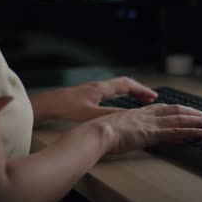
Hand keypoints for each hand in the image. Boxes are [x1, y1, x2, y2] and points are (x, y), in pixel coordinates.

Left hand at [30, 77, 158, 122]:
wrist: (48, 104)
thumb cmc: (67, 108)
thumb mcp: (92, 114)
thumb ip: (111, 115)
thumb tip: (130, 117)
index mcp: (102, 89)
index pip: (128, 85)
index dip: (142, 90)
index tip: (153, 96)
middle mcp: (99, 87)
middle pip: (124, 84)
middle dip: (139, 90)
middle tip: (150, 98)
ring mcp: (93, 90)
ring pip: (117, 88)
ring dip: (130, 93)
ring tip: (139, 101)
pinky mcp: (87, 95)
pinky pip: (110, 92)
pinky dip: (120, 96)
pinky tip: (119, 104)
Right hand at [83, 103, 201, 154]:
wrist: (96, 132)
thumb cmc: (99, 132)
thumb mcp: (113, 127)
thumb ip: (123, 128)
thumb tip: (124, 134)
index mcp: (138, 112)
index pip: (164, 108)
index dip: (178, 110)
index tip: (188, 111)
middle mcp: (148, 115)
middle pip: (177, 110)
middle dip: (194, 113)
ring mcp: (151, 123)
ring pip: (181, 119)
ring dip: (199, 120)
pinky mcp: (153, 133)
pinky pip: (177, 132)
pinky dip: (192, 131)